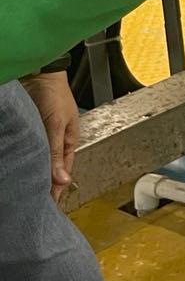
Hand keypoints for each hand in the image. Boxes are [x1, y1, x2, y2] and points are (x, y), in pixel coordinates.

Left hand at [22, 71, 78, 196]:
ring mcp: (43, 136)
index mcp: (69, 141)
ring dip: (35, 173)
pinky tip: (20, 168)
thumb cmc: (53, 93)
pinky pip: (29, 150)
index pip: (62, 172)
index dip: (56, 190)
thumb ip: (56, 153)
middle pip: (51, 169)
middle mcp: (56, 141)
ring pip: (39, 161)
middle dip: (46, 186)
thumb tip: (62, 180)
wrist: (39, 73)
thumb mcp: (55, 126)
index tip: (50, 207)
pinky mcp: (30, 131)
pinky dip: (26, 161)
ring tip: (27, 191)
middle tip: (36, 204)